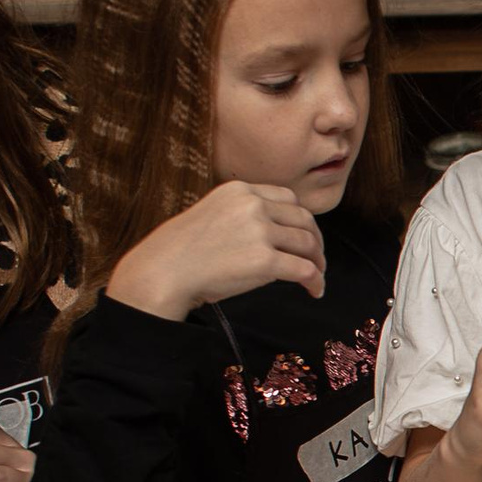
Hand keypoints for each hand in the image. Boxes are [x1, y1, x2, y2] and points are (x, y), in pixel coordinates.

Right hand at [105, 180, 324, 319]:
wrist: (163, 272)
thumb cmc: (182, 251)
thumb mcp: (213, 214)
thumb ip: (243, 216)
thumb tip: (276, 233)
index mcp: (240, 190)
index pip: (288, 198)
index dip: (302, 219)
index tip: (305, 235)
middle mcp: (253, 206)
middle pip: (304, 219)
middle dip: (316, 241)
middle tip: (318, 259)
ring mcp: (260, 232)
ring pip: (308, 245)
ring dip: (318, 262)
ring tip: (317, 276)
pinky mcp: (264, 262)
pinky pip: (305, 270)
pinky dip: (316, 281)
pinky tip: (315, 291)